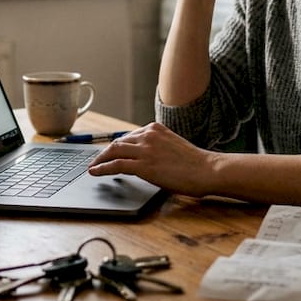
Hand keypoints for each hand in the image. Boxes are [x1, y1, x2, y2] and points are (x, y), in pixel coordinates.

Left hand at [87, 122, 216, 196]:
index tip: (109, 152)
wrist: (207, 170)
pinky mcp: (143, 165)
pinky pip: (116, 165)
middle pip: (117, 142)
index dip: (116, 146)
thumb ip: (157, 147)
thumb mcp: (173, 146)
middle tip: (97, 161)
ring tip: (93, 167)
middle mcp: (148, 135)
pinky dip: (102, 168)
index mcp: (155, 128)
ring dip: (100, 160)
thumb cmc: (195, 163)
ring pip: (113, 151)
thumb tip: (146, 157)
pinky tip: (95, 172)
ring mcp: (145, 150)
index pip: (128, 136)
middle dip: (104, 152)